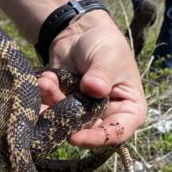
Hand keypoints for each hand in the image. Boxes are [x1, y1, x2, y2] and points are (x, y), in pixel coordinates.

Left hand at [37, 10, 146, 147]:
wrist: (81, 32)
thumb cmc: (105, 44)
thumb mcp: (109, 57)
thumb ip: (103, 74)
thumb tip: (94, 89)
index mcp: (129, 110)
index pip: (117, 133)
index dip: (97, 139)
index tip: (75, 137)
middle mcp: (107, 117)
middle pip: (87, 131)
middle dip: (66, 118)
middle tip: (52, 97)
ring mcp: (83, 114)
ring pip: (66, 122)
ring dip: (52, 103)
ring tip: (46, 81)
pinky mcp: (64, 107)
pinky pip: (51, 111)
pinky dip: (44, 99)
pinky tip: (43, 80)